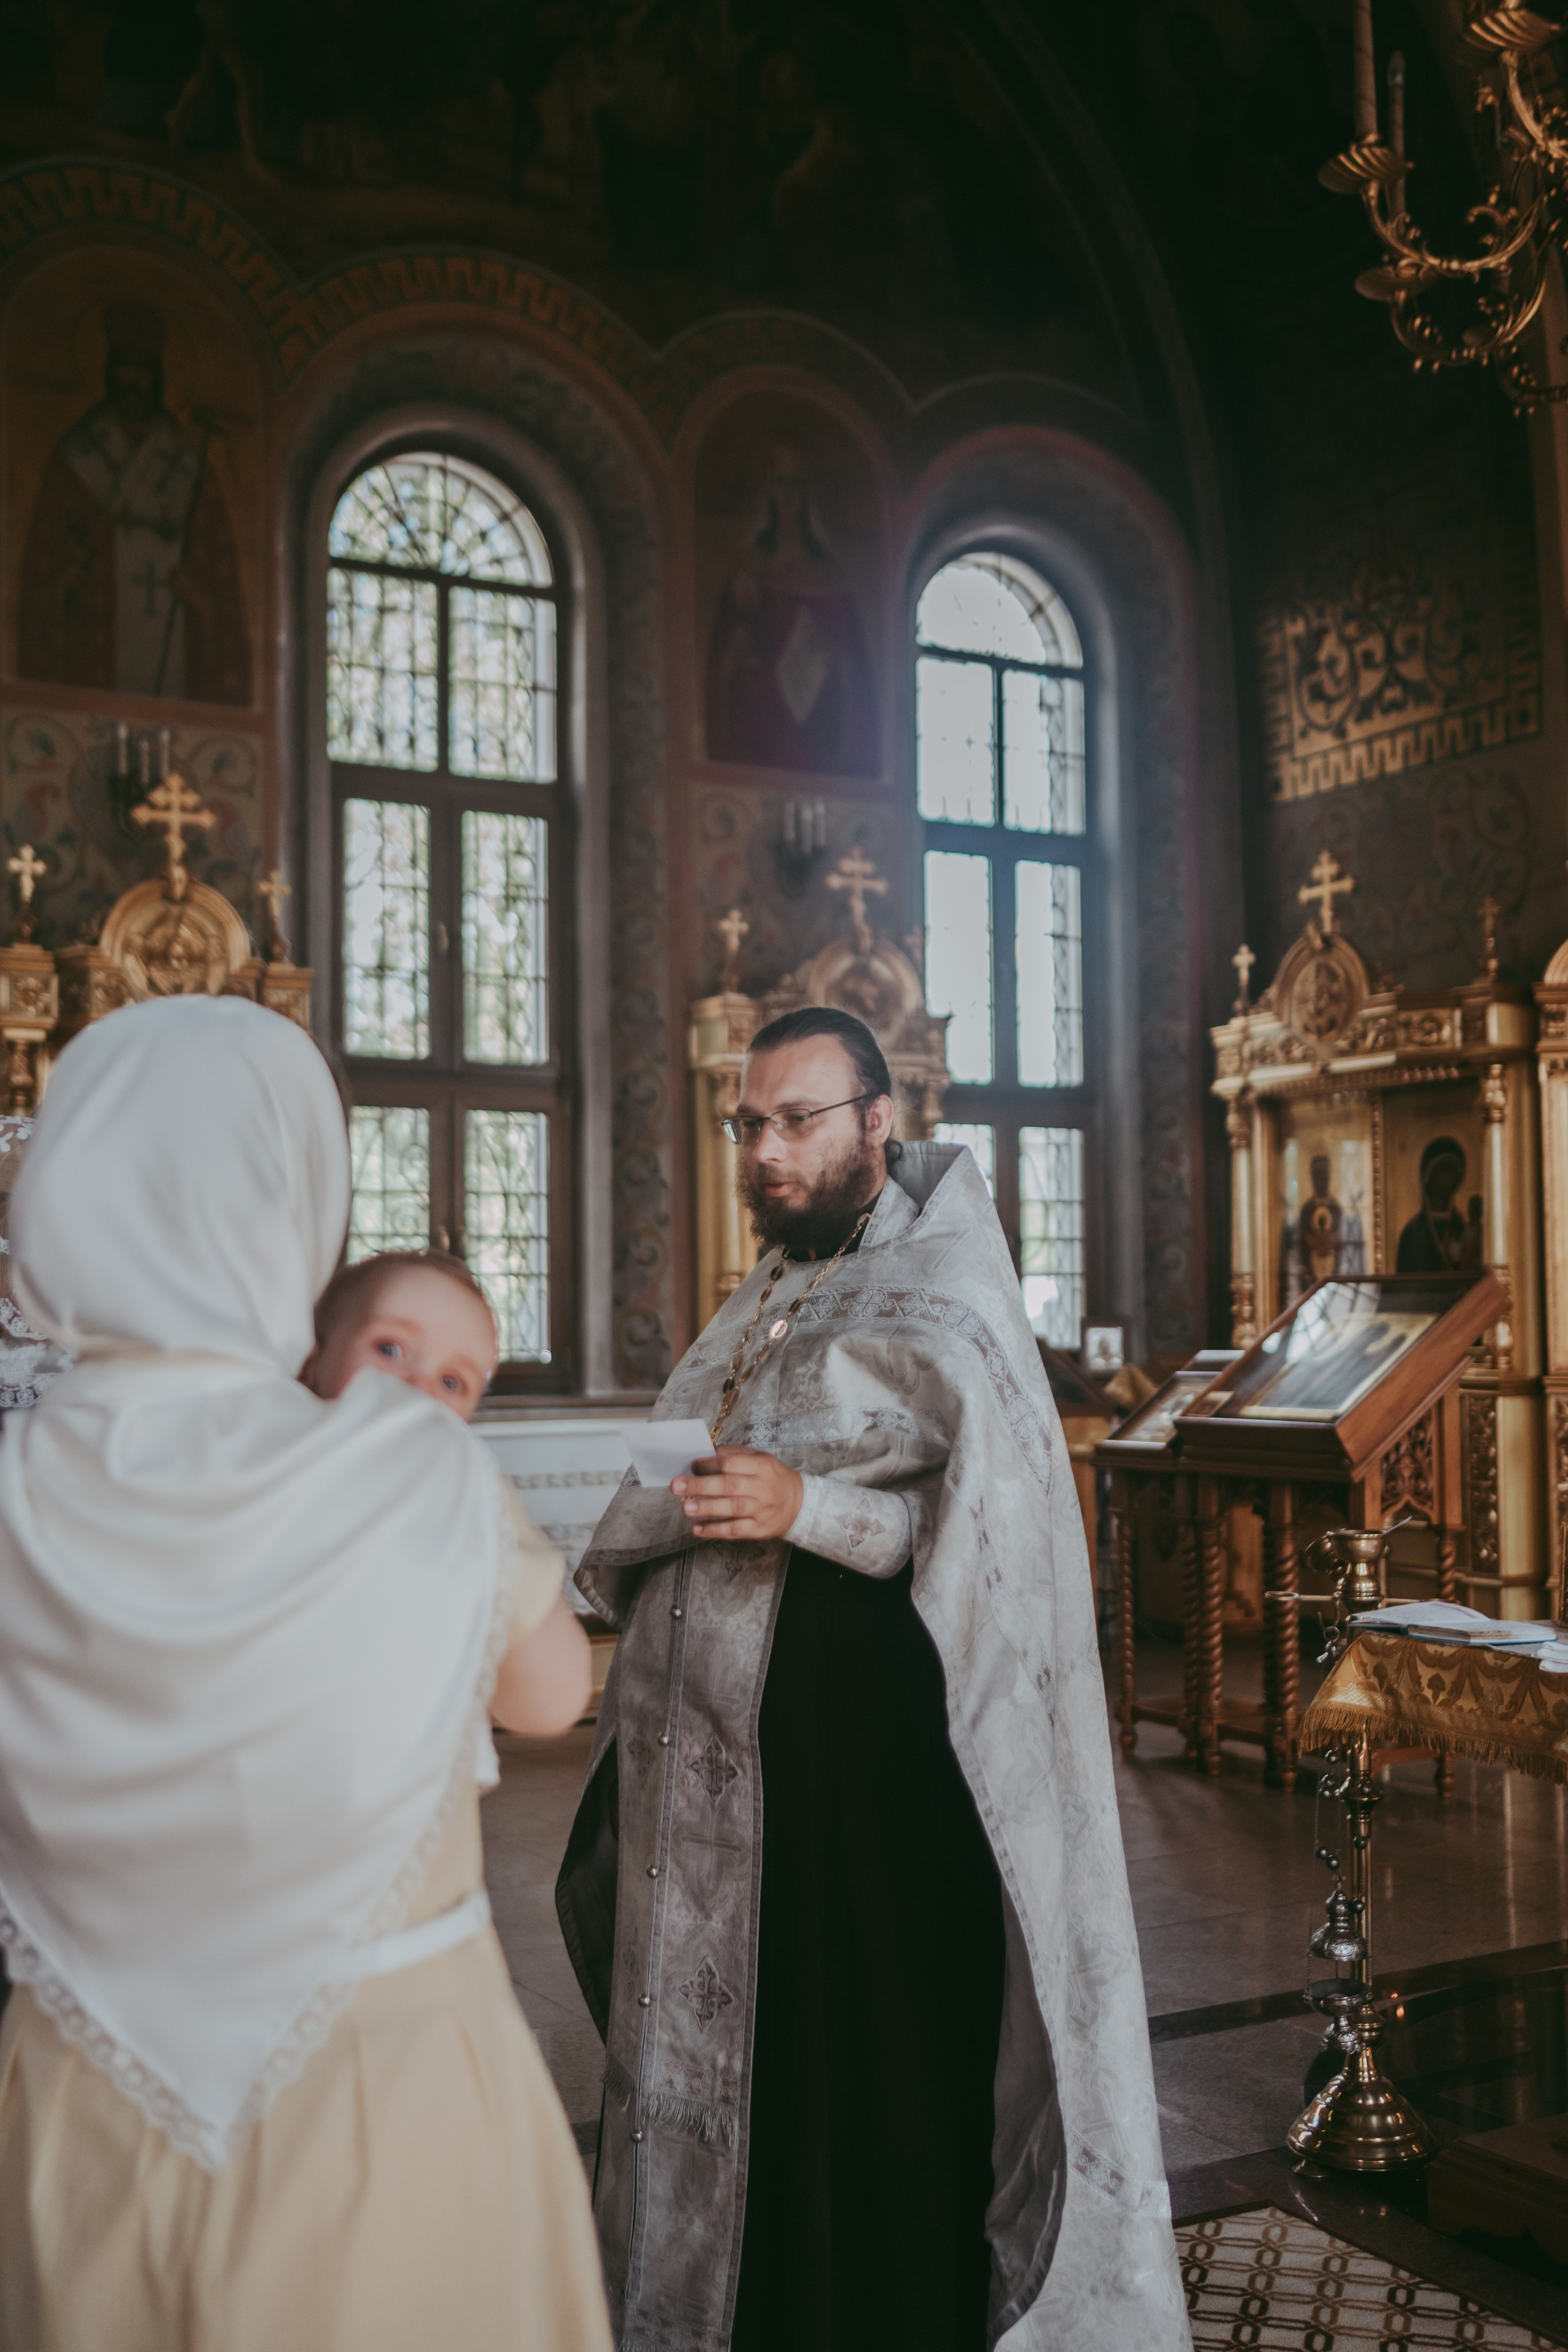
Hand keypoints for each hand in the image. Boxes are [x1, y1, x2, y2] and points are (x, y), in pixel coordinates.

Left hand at [671, 1447, 803, 1542]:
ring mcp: (761, 1510)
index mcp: (762, 1466)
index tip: (691, 1466)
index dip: (709, 1465)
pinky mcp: (759, 1529)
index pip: (731, 1464)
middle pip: (728, 1485)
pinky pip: (735, 1530)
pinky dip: (715, 1530)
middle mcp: (762, 1488)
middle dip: (700, 1485)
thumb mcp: (760, 1459)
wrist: (800, 1504)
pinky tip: (697, 1529)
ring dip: (706, 1508)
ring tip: (685, 1507)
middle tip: (676, 1486)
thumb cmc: (773, 1478)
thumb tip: (705, 1453)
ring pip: (731, 1508)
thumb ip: (734, 1455)